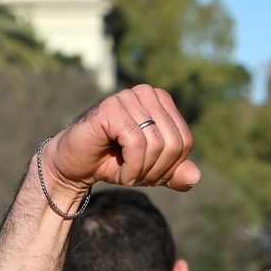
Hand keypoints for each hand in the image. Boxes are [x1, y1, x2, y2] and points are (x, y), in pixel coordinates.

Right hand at [41, 85, 198, 194]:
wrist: (75, 164)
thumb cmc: (115, 162)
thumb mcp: (152, 171)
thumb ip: (176, 174)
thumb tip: (195, 177)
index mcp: (161, 101)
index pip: (185, 142)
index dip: (171, 167)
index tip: (150, 174)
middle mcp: (146, 93)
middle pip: (174, 144)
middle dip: (158, 170)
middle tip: (137, 177)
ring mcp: (127, 97)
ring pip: (156, 145)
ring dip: (142, 171)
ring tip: (127, 173)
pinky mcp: (111, 107)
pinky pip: (136, 144)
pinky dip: (131, 168)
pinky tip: (120, 171)